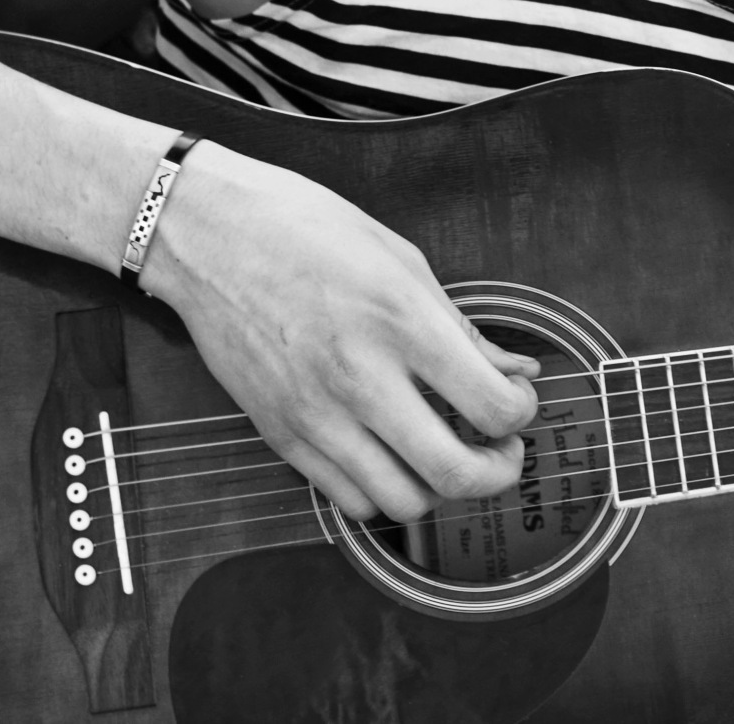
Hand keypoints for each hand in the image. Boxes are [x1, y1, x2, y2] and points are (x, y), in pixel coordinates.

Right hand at [137, 145, 540, 522]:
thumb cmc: (307, 230)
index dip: (523, 415)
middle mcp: (361, 379)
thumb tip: (517, 370)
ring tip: (446, 453)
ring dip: (439, 489)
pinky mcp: (278, 435)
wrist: (209, 235)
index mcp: (403, 324)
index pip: (493, 408)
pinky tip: (392, 455)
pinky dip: (383, 491)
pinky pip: (347, 499)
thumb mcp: (405, 261)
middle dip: (497, 473)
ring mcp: (315, 416)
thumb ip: (464, 330)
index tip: (518, 399)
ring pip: (402, 504)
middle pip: (454, 475)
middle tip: (501, 449)